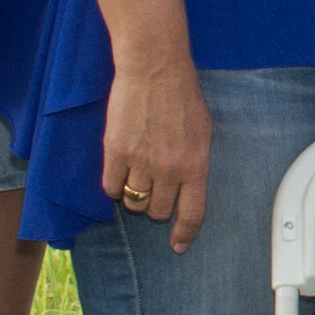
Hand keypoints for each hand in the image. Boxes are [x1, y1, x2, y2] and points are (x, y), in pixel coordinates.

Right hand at [100, 62, 212, 249]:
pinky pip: (111, 188)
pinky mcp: (115, 152)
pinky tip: (121, 171)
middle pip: (159, 211)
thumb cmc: (182, 96)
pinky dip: (115, 186)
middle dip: (157, 206)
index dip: (185, 235)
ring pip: (135, 202)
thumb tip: (188, 189)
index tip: (178, 246)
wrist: (154, 68)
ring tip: (138, 175)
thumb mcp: (204, 132)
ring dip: (136, 196)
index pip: (192, 215)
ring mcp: (141, 162)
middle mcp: (169, 170)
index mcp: (196, 166)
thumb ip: (195, 164)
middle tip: (155, 187)